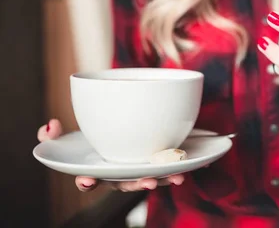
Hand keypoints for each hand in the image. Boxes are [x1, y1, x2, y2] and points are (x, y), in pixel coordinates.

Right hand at [37, 119, 184, 191]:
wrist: (123, 134)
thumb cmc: (91, 140)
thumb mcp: (69, 136)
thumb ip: (53, 134)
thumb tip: (50, 125)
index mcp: (95, 169)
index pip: (87, 180)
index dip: (87, 181)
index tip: (88, 179)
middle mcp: (117, 174)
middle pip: (126, 184)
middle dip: (137, 185)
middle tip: (146, 182)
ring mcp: (137, 171)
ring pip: (151, 179)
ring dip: (164, 180)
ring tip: (176, 178)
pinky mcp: (155, 165)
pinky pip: (169, 169)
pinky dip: (183, 168)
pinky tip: (197, 165)